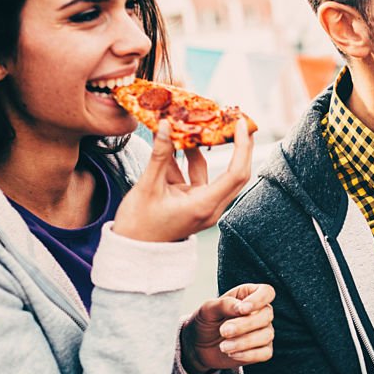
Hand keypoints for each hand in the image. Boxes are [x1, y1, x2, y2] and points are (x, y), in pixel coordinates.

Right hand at [113, 118, 253, 241]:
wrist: (131, 252)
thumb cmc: (138, 225)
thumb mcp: (147, 187)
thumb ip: (159, 156)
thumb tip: (166, 124)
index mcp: (205, 205)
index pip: (236, 173)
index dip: (242, 147)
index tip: (239, 124)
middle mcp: (210, 206)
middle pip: (234, 172)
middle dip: (235, 146)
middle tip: (231, 120)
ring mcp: (202, 205)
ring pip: (209, 172)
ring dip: (199, 150)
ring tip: (188, 125)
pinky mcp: (191, 203)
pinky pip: (194, 177)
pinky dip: (185, 161)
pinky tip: (171, 143)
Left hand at [180, 283, 274, 373]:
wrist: (199, 345)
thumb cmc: (206, 321)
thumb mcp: (208, 309)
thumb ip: (224, 304)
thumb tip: (240, 307)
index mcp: (249, 296)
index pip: (266, 292)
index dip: (258, 300)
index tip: (242, 309)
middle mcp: (260, 312)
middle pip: (267, 315)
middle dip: (245, 324)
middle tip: (223, 331)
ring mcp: (264, 331)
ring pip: (266, 335)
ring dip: (244, 342)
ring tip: (223, 346)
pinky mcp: (262, 350)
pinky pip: (265, 353)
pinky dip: (248, 355)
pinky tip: (232, 354)